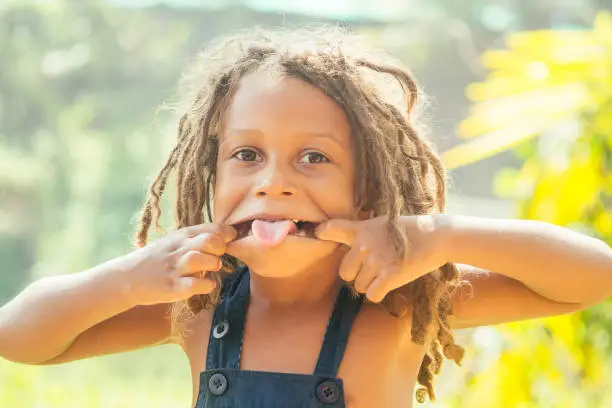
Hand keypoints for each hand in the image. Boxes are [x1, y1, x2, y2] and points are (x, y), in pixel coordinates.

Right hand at [113, 223, 236, 305]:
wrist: (126, 278)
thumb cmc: (155, 259)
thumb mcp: (173, 241)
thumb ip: (195, 238)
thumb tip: (223, 237)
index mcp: (181, 236)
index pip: (212, 228)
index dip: (227, 233)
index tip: (232, 239)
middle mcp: (178, 249)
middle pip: (209, 241)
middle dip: (221, 248)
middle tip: (219, 255)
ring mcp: (175, 268)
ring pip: (202, 259)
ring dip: (213, 264)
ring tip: (211, 268)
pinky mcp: (172, 288)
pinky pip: (196, 285)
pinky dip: (206, 285)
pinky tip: (206, 285)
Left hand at [315, 215, 449, 302]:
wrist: (437, 236)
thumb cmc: (412, 229)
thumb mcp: (383, 223)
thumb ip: (364, 233)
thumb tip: (351, 246)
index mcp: (362, 229)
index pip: (331, 228)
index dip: (321, 232)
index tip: (316, 234)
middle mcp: (364, 245)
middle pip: (344, 272)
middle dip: (356, 275)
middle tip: (373, 270)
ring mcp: (375, 261)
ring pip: (359, 286)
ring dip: (371, 284)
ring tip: (387, 273)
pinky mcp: (389, 276)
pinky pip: (372, 295)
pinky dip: (379, 293)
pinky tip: (390, 284)